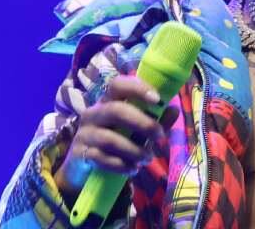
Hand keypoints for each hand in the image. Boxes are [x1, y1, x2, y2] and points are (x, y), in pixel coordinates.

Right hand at [55, 75, 177, 195]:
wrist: (85, 168)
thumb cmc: (117, 142)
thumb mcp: (137, 131)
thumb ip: (155, 120)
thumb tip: (174, 109)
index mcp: (107, 102)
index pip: (117, 85)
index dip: (137, 88)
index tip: (158, 100)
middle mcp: (93, 114)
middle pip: (116, 110)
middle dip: (143, 123)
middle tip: (160, 136)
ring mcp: (84, 134)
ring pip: (110, 139)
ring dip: (134, 150)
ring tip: (148, 158)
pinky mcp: (80, 154)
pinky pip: (102, 159)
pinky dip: (121, 165)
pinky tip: (133, 169)